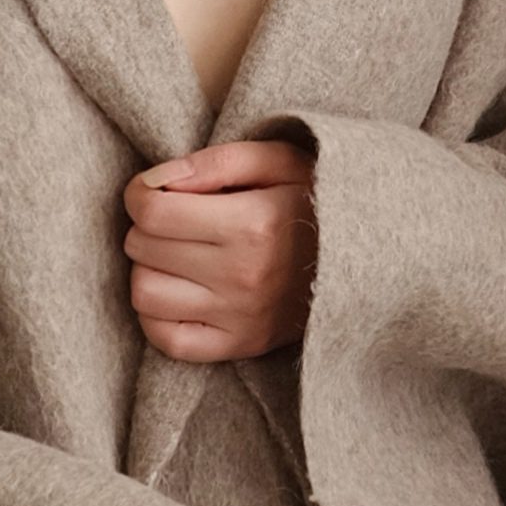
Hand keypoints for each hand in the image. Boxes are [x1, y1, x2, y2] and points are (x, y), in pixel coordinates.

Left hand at [125, 135, 317, 364]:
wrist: (366, 260)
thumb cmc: (316, 201)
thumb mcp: (280, 161)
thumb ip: (218, 161)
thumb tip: (158, 181)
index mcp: (253, 224)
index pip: (153, 212)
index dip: (139, 194)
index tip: (153, 190)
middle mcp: (243, 276)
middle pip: (143, 249)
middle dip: (147, 226)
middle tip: (174, 220)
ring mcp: (241, 317)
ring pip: (145, 294)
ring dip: (148, 269)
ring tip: (175, 255)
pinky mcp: (241, 345)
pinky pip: (167, 340)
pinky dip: (157, 316)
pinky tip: (176, 291)